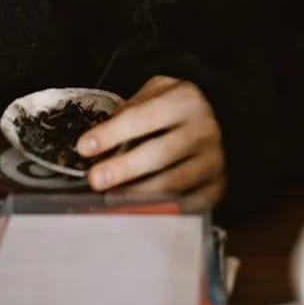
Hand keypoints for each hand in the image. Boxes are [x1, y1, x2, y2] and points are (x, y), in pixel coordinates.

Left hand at [77, 76, 225, 211]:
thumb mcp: (155, 94)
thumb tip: (97, 140)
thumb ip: (128, 111)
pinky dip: (160, 209)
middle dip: (123, 168)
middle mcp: (204, 130)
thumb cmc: (176, 109)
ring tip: (111, 198)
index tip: (84, 147)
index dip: (111, 133)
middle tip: (95, 179)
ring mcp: (213, 160)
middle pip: (160, 153)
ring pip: (173, 183)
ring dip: (138, 194)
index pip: (143, 117)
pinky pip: (186, 204)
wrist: (218, 120)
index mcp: (186, 101)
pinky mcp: (216, 187)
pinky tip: (138, 210)